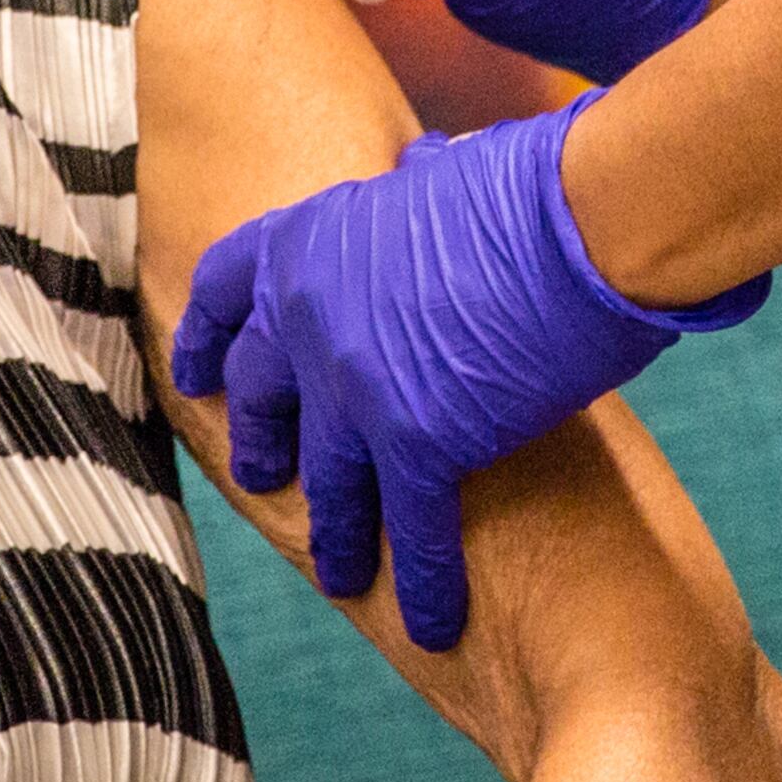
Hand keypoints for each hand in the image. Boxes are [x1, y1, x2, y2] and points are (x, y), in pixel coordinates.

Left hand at [169, 111, 765, 648]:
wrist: (579, 219)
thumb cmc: (534, 182)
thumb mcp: (445, 172)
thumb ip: (414, 187)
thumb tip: (420, 161)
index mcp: (308, 239)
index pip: (227, 290)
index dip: (211, 336)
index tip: (201, 372)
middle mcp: (308, 317)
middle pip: (263, 396)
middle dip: (261, 443)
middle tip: (263, 478)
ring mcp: (354, 387)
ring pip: (328, 481)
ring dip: (335, 536)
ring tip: (338, 574)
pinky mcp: (416, 442)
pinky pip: (409, 526)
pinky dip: (422, 580)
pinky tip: (431, 621)